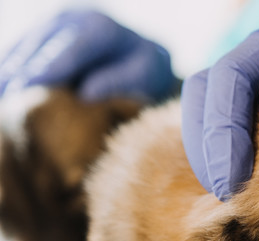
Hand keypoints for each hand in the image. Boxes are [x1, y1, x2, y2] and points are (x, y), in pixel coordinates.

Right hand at [0, 9, 174, 101]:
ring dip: (8, 73)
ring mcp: (51, 24)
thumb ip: (118, 81)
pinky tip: (4, 93)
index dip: (48, 69)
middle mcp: (71, 18)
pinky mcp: (40, 35)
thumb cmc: (144, 69)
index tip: (29, 86)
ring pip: (22, 48)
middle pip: (38, 47)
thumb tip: (86, 93)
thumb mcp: (144, 74)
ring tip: (2, 102)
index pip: (69, 50)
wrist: (138, 53)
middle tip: (8, 103)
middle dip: (21, 74)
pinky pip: (17, 52)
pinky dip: (9, 71)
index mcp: (100, 27)